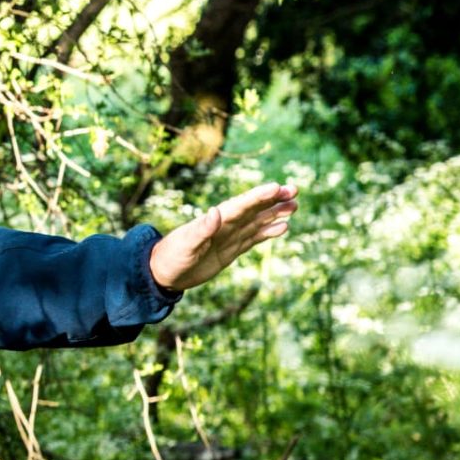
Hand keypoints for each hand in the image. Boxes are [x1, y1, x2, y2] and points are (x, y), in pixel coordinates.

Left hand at [148, 181, 299, 292]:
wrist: (164, 273)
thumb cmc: (171, 256)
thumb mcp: (186, 244)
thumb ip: (201, 229)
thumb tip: (216, 211)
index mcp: (214, 220)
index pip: (241, 204)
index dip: (258, 196)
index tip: (277, 187)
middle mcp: (225, 225)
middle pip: (254, 208)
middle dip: (273, 199)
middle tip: (294, 189)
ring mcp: (230, 236)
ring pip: (258, 221)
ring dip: (275, 213)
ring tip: (294, 205)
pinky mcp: (232, 249)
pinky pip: (254, 237)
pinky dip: (268, 231)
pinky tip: (283, 226)